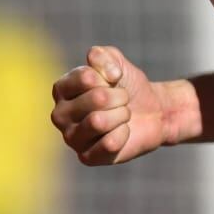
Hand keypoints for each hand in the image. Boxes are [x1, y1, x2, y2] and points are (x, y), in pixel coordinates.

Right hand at [50, 45, 170, 164]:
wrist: (152, 111)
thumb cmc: (127, 86)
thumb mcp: (116, 62)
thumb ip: (103, 56)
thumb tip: (105, 74)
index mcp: (62, 89)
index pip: (86, 77)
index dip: (109, 77)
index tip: (114, 79)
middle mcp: (60, 115)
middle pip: (96, 99)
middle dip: (119, 96)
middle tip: (122, 99)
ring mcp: (72, 138)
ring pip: (99, 122)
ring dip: (121, 114)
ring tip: (122, 115)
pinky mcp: (87, 158)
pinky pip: (110, 143)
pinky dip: (124, 134)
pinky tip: (123, 132)